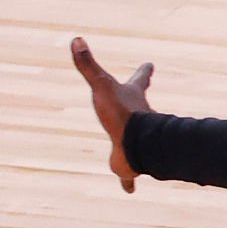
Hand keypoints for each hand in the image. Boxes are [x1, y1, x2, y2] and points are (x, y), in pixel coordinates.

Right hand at [71, 37, 153, 192]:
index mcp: (133, 98)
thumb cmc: (121, 113)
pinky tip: (129, 188)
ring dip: (137, 139)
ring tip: (135, 146)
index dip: (144, 72)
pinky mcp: (128, 163)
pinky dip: (127, 179)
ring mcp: (134, 140)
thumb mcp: (101, 86)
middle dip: (142, 103)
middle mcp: (138, 117)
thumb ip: (87, 64)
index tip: (150, 65)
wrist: (137, 146)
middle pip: (142, 107)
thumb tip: (76, 38)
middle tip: (143, 100)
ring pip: (137, 139)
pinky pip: (127, 173)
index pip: (140, 79)